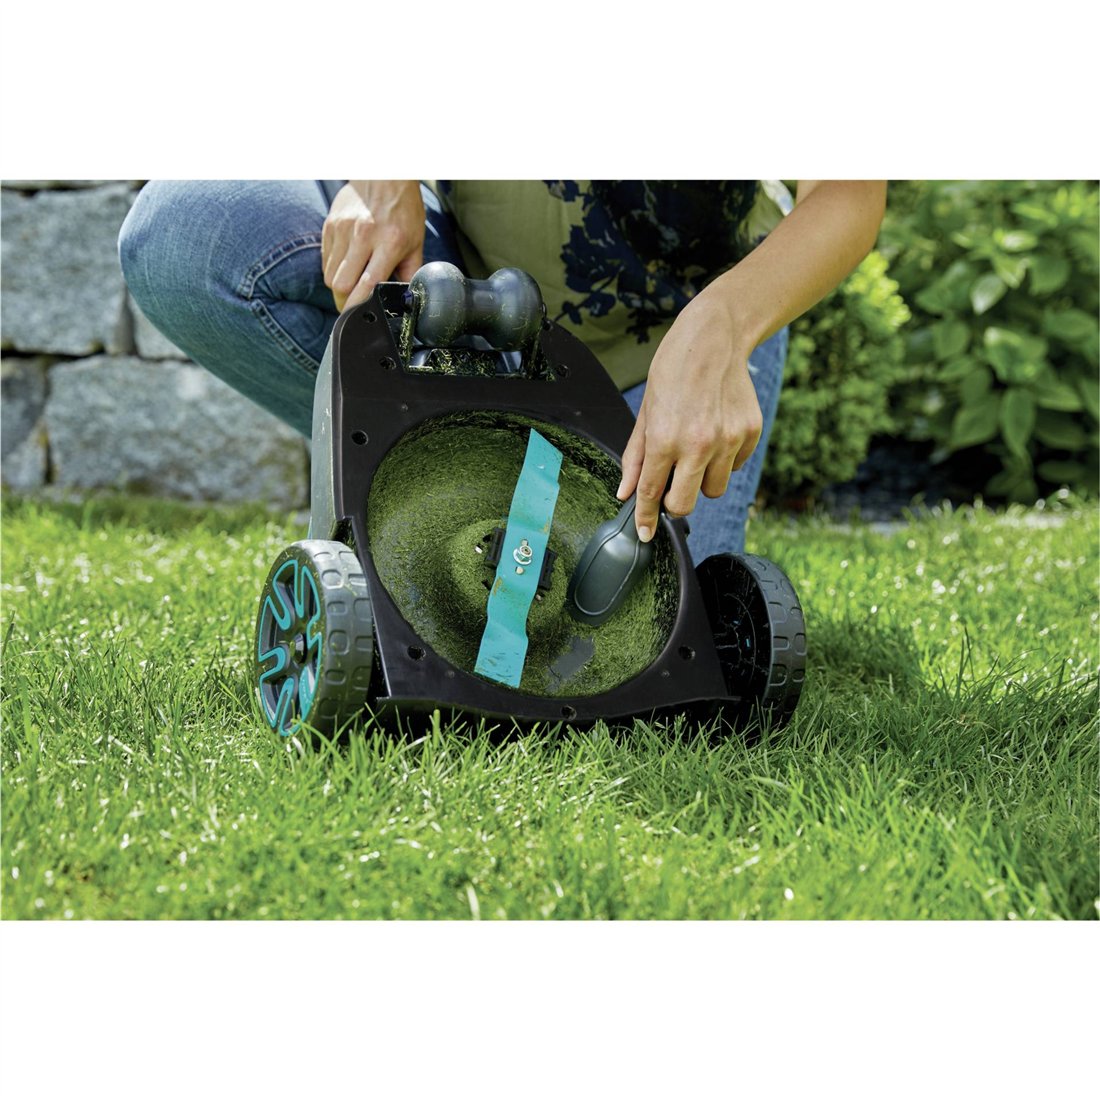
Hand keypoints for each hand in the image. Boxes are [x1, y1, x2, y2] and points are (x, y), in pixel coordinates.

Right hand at [322, 181, 424, 310]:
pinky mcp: (330, 225)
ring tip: (352, 285)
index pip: (367, 285)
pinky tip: (346, 266)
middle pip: (341, 285)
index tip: (359, 317)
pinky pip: (326, 260)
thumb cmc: (403, 209)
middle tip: (353, 306)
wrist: (384, 173)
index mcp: (388, 242)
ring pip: (330, 275)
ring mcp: (343, 229)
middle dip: (345, 302)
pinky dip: (334, 269)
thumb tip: (407, 298)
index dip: (359, 306)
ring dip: (339, 287)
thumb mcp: (416, 241)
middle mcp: (363, 236)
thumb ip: (411, 271)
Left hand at [616, 294, 762, 540]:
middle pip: (685, 504)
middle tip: (672, 484)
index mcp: (665, 438)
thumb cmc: (673, 371)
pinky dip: (725, 460)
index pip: (653, 494)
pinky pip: (735, 467)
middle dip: (675, 502)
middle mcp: (699, 443)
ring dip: (702, 480)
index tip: (645, 534)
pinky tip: (717, 432)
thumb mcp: (645, 412)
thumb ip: (636, 458)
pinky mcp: (750, 433)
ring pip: (714, 490)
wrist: (714, 338)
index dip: (647, 519)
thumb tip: (626, 492)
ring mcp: (728, 440)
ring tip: (696, 449)